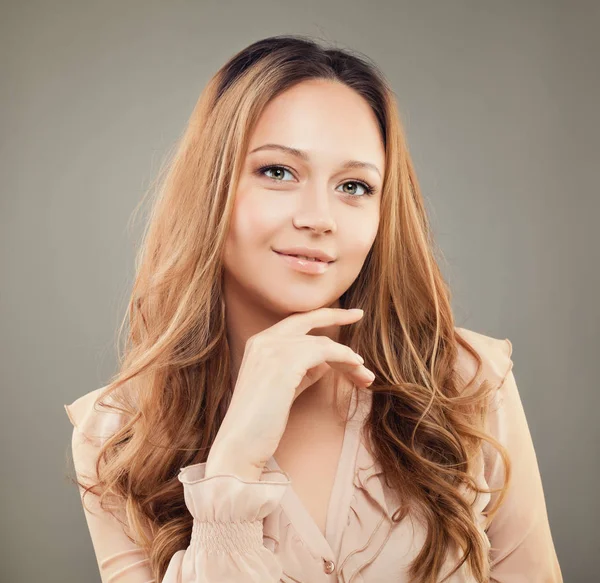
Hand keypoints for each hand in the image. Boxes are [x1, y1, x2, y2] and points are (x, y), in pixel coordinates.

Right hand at [205, 307, 374, 480]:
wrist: (240, 445)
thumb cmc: (261, 424)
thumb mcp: (284, 390)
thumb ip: (302, 372)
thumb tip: (326, 362)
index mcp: (259, 343)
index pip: (296, 323)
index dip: (322, 318)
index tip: (347, 317)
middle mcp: (263, 340)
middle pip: (307, 318)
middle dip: (337, 314)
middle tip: (359, 314)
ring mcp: (272, 349)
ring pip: (322, 342)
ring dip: (349, 358)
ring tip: (365, 377)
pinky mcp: (284, 362)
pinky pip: (324, 351)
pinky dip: (344, 357)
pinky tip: (357, 366)